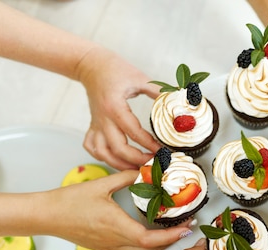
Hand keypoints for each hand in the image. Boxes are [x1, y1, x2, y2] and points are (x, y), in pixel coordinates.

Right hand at [41, 170, 193, 249]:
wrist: (47, 215)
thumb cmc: (69, 201)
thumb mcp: (102, 184)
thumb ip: (126, 177)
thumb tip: (145, 169)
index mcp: (117, 227)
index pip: (152, 240)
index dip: (173, 237)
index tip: (187, 228)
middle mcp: (115, 242)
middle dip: (171, 242)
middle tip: (184, 229)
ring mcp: (109, 248)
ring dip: (158, 247)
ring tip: (171, 233)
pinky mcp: (104, 249)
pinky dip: (144, 248)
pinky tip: (148, 237)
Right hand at [75, 46, 161, 169]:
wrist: (91, 64)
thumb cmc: (114, 69)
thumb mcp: (139, 78)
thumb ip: (158, 92)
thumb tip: (177, 100)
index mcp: (114, 106)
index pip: (133, 132)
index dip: (149, 145)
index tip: (162, 151)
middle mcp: (102, 118)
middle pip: (118, 148)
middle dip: (137, 160)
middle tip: (152, 163)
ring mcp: (95, 124)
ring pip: (102, 153)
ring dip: (119, 164)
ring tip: (136, 168)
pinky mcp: (92, 126)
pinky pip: (92, 148)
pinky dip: (103, 157)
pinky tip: (115, 159)